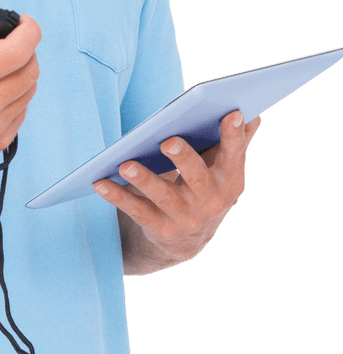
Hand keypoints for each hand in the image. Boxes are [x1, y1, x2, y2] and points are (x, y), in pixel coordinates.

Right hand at [0, 0, 40, 166]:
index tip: (25, 22)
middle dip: (28, 50)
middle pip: (30, 70)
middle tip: (14, 43)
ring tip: (6, 66)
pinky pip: (23, 111)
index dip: (29, 31)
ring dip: (24, 73)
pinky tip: (1, 89)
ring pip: (30, 91)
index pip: (17, 52)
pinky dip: (18, 96)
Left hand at [93, 111, 261, 273]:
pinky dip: (118, 196)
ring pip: (163, 196)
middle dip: (183, 158)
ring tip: (125, 164)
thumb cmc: (205, 187)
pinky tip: (101, 182)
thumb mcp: (223, 168)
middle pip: (197, 176)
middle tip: (168, 141)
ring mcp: (185, 218)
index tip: (232, 113)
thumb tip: (252, 113)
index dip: (235, 137)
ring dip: (144, 180)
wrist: (187, 240)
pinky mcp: (160, 229)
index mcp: (230, 181)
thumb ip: (237, 141)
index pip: (234, 156)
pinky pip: (137, 211)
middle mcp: (211, 201)